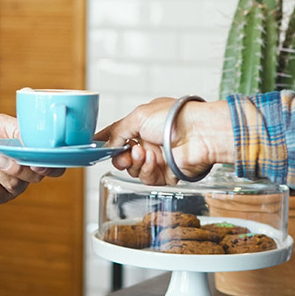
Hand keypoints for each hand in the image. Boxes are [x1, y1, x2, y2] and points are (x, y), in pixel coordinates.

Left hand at [0, 114, 62, 203]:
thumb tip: (30, 137)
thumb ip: (16, 128)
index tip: (38, 162)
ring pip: (11, 183)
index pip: (55, 167)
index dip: (52, 167)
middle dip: (14, 166)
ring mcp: (11, 188)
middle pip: (33, 176)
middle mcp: (26, 174)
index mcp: (32, 154)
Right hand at [95, 97, 232, 185]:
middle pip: (123, 157)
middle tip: (126, 153)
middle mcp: (149, 142)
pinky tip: (154, 160)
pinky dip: (148, 170)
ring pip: (133, 170)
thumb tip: (106, 143)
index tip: (95, 146)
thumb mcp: (138, 117)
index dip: (107, 141)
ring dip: (135, 162)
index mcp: (143, 124)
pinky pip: (147, 179)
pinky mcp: (166, 174)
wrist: (199, 134)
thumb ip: (118, 132)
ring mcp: (158, 159)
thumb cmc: (174, 118)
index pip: (119, 134)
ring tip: (144, 152)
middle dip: (121, 157)